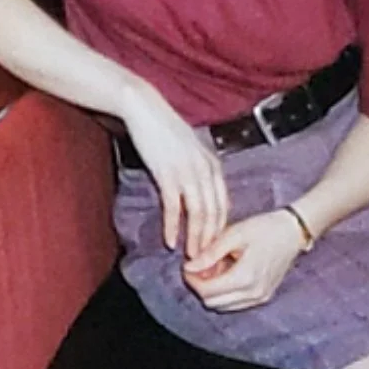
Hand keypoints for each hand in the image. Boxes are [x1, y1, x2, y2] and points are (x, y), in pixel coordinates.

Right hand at [122, 94, 228, 257]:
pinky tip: (170, 241)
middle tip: (205, 259)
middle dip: (210, 239)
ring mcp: (187, 172)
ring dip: (195, 238)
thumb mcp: (190, 148)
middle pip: (214, 213)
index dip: (220, 228)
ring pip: (198, 214)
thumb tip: (196, 190)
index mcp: (213, 165)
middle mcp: (205, 170)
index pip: (223, 204)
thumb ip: (197, 168)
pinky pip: (173, 207)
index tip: (214, 245)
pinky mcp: (167, 174)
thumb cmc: (163, 128)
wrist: (144, 109)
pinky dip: (172, 227)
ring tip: (191, 256)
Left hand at [182, 209, 308, 311]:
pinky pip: (236, 303)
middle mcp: (254, 293)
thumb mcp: (233, 234)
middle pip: (212, 302)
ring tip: (213, 267)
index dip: (191, 279)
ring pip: (223, 306)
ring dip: (212, 290)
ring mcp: (260, 297)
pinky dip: (225, 292)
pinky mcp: (264, 296)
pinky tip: (226, 273)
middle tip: (198, 265)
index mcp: (245, 278)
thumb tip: (189, 267)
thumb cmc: (264, 229)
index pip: (207, 291)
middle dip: (200, 286)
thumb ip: (210, 253)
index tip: (187, 264)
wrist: (292, 232)